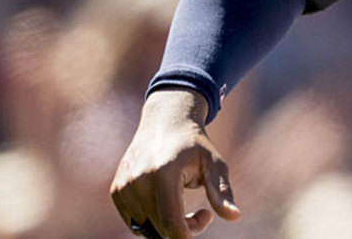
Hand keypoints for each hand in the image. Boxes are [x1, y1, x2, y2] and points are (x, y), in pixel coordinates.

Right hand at [110, 90, 240, 237]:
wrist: (165, 122)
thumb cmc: (195, 145)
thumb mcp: (215, 164)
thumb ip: (222, 192)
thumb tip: (235, 217)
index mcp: (162, 174)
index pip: (170, 223)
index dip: (187, 235)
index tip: (203, 225)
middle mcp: (137, 181)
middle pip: (160, 229)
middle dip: (184, 229)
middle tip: (203, 214)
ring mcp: (123, 187)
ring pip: (146, 229)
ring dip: (167, 227)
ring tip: (186, 208)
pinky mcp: (116, 191)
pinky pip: (135, 222)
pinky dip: (153, 221)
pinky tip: (168, 204)